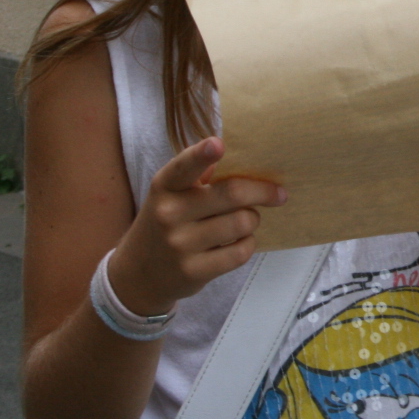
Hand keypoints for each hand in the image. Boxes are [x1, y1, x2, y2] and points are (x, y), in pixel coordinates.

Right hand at [107, 137, 284, 316]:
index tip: (218, 144)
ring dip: (252, 219)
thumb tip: (246, 162)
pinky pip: (241, 251)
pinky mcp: (193, 271)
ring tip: (245, 220)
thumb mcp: (172, 195)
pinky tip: (238, 241)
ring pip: (242, 222)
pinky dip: (247, 243)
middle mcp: (169, 213)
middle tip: (279, 193)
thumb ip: (200, 177)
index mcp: (165, 186)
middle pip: (231, 194)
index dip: (201, 155)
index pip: (183, 167)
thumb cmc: (166, 222)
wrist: (139, 274)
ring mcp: (180, 245)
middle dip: (263, 191)